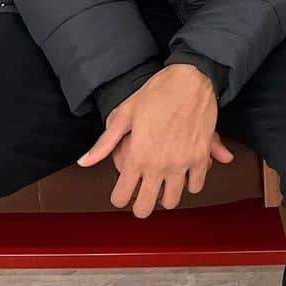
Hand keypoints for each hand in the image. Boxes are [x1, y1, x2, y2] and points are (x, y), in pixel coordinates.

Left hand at [78, 65, 231, 218]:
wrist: (192, 77)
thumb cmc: (158, 91)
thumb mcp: (125, 113)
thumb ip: (105, 142)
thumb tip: (84, 161)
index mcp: (138, 156)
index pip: (122, 197)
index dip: (120, 197)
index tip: (124, 189)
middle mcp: (159, 164)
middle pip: (146, 208)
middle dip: (141, 205)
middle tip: (144, 193)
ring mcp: (182, 162)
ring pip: (173, 201)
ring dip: (167, 195)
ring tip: (165, 183)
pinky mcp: (201, 156)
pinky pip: (197, 185)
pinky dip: (191, 183)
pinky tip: (185, 172)